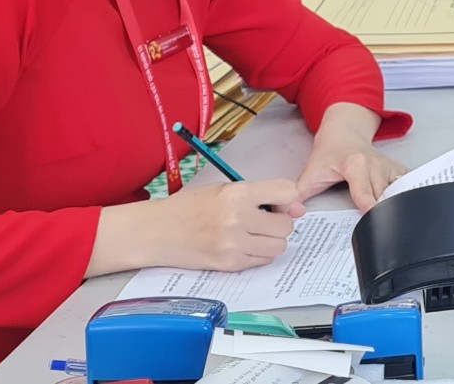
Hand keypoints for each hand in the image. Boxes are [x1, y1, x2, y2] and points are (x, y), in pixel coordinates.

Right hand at [143, 178, 307, 271]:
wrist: (157, 231)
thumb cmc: (188, 207)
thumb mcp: (223, 189)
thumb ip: (260, 195)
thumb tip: (296, 208)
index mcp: (237, 194)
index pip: (288, 192)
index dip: (286, 198)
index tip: (278, 202)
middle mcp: (238, 219)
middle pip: (286, 225)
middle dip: (279, 222)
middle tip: (262, 219)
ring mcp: (234, 245)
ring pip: (278, 246)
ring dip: (270, 240)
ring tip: (252, 233)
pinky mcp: (230, 264)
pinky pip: (262, 261)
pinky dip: (258, 253)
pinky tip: (241, 244)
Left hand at [298, 120, 408, 210]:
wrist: (344, 133)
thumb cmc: (330, 152)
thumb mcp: (312, 172)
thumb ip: (299, 193)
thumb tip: (289, 212)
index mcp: (355, 165)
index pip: (365, 191)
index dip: (369, 207)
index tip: (373, 219)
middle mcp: (375, 164)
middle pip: (383, 196)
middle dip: (382, 213)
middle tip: (380, 229)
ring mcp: (389, 166)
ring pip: (398, 192)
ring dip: (395, 205)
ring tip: (393, 219)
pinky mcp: (398, 169)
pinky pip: (407, 186)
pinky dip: (406, 197)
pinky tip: (404, 206)